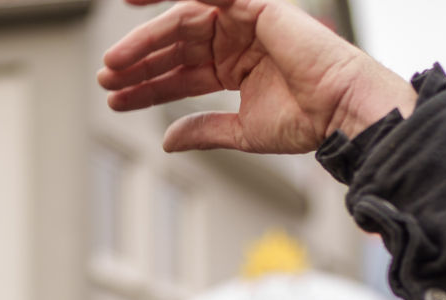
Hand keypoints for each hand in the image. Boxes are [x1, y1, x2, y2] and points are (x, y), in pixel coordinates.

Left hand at [98, 0, 417, 153]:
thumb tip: (167, 140)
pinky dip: (171, 1)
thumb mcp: (242, 130)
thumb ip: (204, 130)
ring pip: (181, 23)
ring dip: (144, 43)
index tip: (116, 99)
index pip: (180, 73)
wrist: (339, 111)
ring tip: (114, 65)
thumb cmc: (306, 121)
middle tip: (106, 80)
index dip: (146, 86)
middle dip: (138, 64)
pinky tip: (137, 8)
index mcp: (236, 67)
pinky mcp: (252, 4)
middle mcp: (237, 39)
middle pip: (174, 46)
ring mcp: (243, 19)